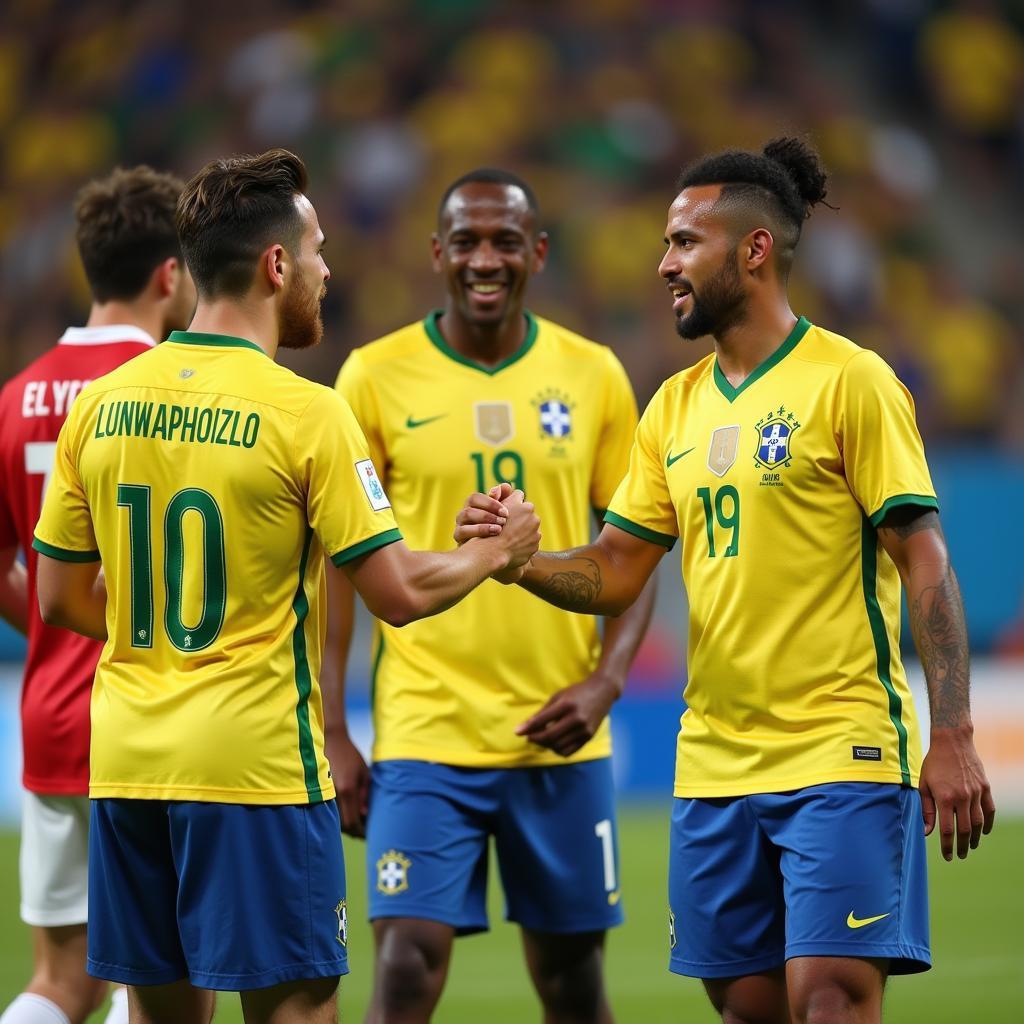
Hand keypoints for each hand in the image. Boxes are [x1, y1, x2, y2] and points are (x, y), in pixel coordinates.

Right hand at [324, 729, 369, 837]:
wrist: (329, 740)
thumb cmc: (350, 755)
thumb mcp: (364, 772)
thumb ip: (365, 794)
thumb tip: (365, 814)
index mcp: (347, 789)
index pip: (353, 822)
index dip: (361, 831)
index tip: (370, 833)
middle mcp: (333, 794)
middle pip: (343, 826)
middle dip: (355, 831)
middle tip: (366, 830)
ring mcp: (323, 793)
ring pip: (335, 821)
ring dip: (347, 826)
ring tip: (359, 823)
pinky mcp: (318, 791)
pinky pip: (329, 812)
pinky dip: (339, 817)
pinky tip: (348, 813)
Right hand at [454, 483, 514, 544]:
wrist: (492, 551)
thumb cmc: (498, 527)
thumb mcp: (502, 513)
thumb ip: (504, 499)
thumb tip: (504, 486)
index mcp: (472, 505)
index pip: (475, 498)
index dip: (490, 503)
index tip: (506, 512)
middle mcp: (463, 514)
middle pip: (469, 508)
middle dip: (487, 514)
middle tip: (504, 520)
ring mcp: (459, 526)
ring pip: (464, 518)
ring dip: (482, 523)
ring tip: (499, 529)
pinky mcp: (458, 538)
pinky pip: (462, 533)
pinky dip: (477, 532)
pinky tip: (492, 537)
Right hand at [492, 488, 539, 582]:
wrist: (493, 551)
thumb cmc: (491, 527)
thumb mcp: (496, 507)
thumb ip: (504, 496)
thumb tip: (510, 489)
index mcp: (526, 507)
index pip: (520, 498)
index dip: (512, 504)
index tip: (506, 510)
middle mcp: (534, 518)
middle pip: (527, 515)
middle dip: (520, 519)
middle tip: (507, 526)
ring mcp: (536, 533)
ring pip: (530, 529)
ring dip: (523, 532)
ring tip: (509, 538)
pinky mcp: (535, 546)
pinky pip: (529, 543)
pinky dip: (523, 544)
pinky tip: (512, 547)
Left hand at [515, 673, 620, 756]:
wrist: (603, 691)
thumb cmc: (577, 692)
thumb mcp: (559, 696)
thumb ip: (543, 712)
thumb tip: (526, 726)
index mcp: (566, 705)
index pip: (542, 720)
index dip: (528, 728)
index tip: (517, 732)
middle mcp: (576, 718)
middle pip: (549, 736)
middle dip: (535, 738)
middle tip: (529, 737)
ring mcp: (584, 729)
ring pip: (558, 746)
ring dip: (546, 745)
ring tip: (542, 738)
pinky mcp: (589, 737)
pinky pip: (569, 751)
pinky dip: (558, 750)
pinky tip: (554, 743)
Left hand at [919, 726, 994, 860]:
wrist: (952, 742)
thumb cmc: (934, 763)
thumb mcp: (923, 784)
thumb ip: (925, 809)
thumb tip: (926, 832)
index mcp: (944, 798)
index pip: (947, 830)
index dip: (947, 846)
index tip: (947, 856)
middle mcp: (962, 798)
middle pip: (965, 830)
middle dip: (962, 846)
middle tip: (959, 855)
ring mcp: (976, 793)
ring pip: (978, 823)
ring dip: (975, 837)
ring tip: (970, 846)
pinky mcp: (985, 788)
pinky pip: (990, 810)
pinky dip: (988, 823)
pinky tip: (983, 831)